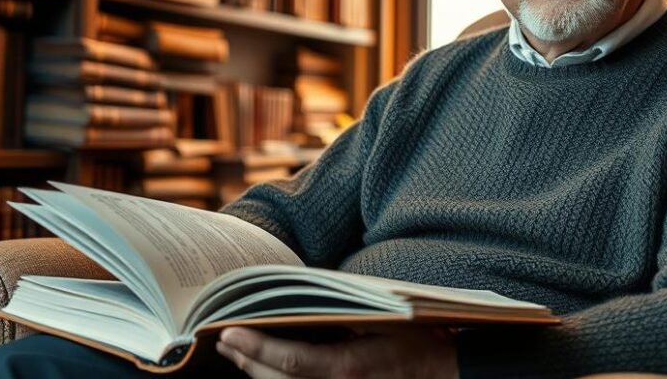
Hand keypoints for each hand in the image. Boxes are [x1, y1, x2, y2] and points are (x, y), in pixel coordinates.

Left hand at [217, 325, 458, 378]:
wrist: (444, 372)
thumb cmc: (416, 339)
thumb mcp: (381, 318)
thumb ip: (339, 312)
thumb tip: (296, 297)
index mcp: (348, 367)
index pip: (289, 361)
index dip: (255, 347)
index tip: (229, 332)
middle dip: (246, 360)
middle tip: (222, 339)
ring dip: (254, 373)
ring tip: (236, 352)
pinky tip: (264, 368)